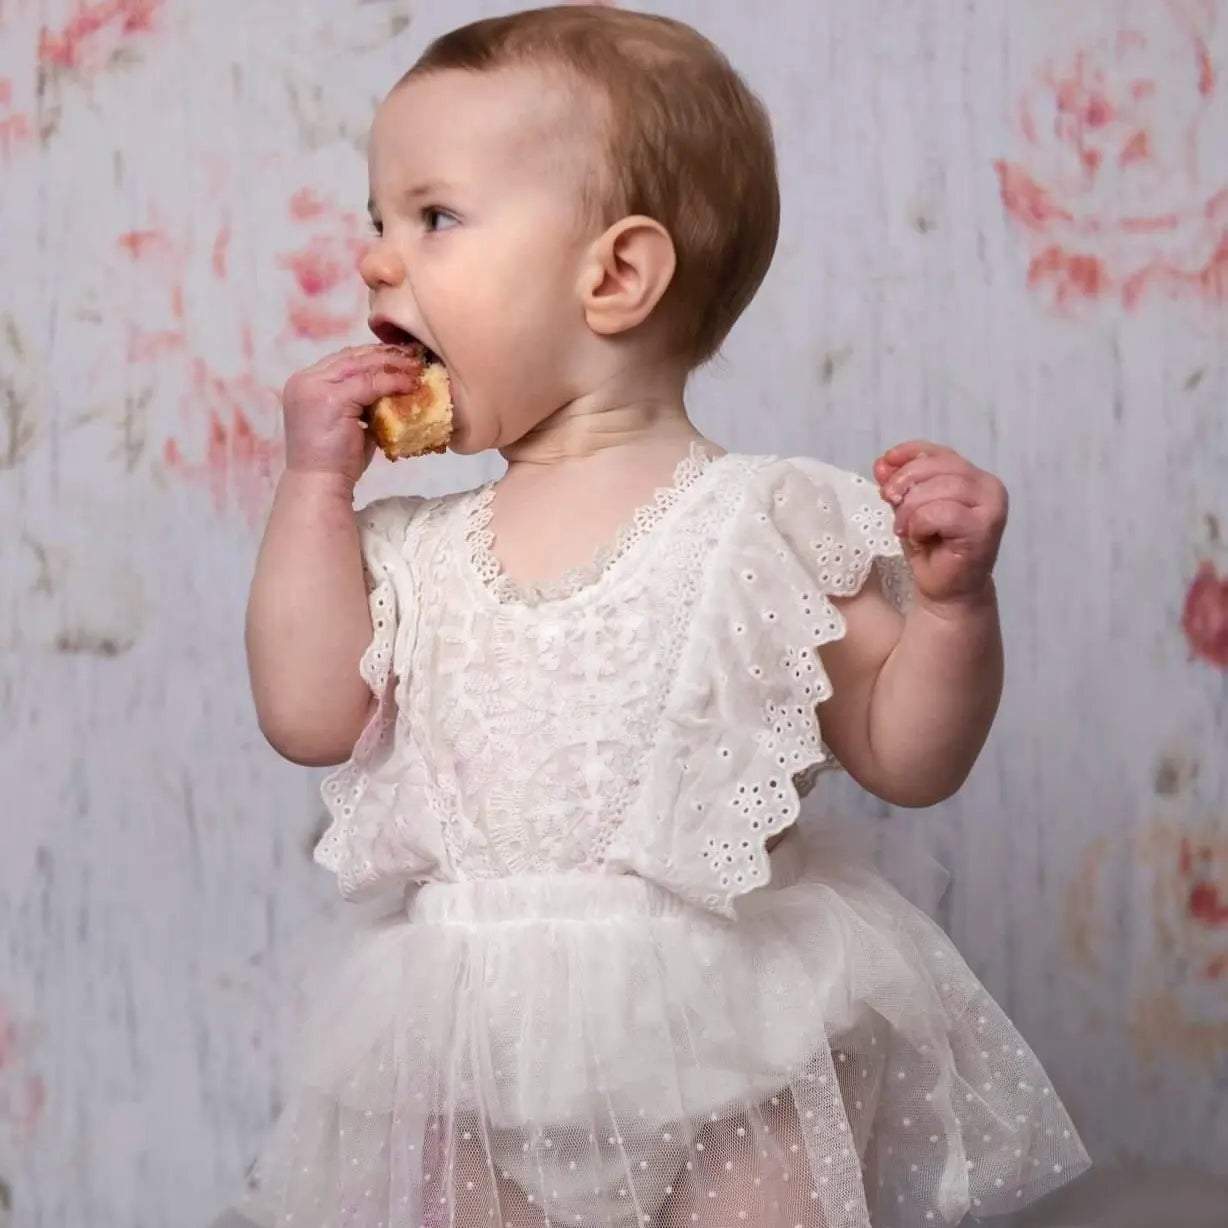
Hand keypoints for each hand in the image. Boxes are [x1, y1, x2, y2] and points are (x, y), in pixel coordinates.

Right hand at [280, 344, 424, 484]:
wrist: (320, 483)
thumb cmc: (336, 461)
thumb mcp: (348, 422)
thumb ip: (361, 401)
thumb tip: (392, 388)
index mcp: (305, 383)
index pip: (344, 360)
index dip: (373, 355)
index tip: (401, 357)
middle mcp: (305, 380)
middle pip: (352, 356)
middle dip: (385, 355)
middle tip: (414, 356)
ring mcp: (315, 387)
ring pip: (361, 365)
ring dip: (392, 365)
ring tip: (417, 368)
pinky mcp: (331, 398)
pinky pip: (369, 383)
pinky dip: (392, 382)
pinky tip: (410, 385)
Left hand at [874, 440, 1007, 607]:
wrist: (946, 590)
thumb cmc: (931, 547)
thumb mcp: (909, 508)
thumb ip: (900, 484)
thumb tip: (882, 464)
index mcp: (973, 476)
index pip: (938, 452)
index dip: (909, 453)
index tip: (884, 465)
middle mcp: (988, 486)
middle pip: (938, 466)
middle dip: (906, 482)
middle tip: (889, 501)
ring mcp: (991, 506)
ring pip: (941, 487)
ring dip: (912, 508)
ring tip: (905, 528)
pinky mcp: (983, 528)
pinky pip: (943, 512)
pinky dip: (922, 523)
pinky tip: (919, 538)